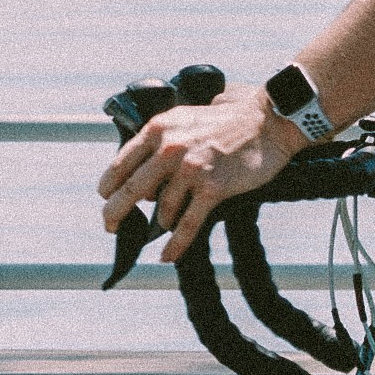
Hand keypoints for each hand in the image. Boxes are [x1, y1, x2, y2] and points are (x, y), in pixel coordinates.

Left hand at [100, 81, 321, 269]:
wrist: (267, 122)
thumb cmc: (227, 121)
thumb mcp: (184, 119)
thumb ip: (160, 141)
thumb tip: (143, 174)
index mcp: (158, 129)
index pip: (119, 164)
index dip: (109, 187)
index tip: (106, 198)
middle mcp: (169, 148)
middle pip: (130, 191)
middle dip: (115, 213)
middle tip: (111, 226)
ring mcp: (191, 169)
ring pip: (162, 210)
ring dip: (161, 223)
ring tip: (165, 226)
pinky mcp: (213, 188)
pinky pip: (187, 224)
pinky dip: (175, 245)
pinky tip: (167, 255)